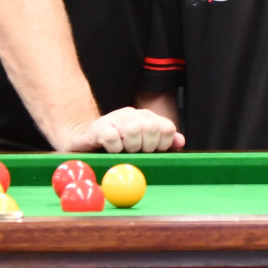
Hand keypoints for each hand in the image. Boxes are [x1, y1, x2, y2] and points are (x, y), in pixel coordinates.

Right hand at [62, 107, 185, 153]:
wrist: (87, 142)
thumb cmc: (118, 147)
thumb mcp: (143, 146)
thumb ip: (163, 144)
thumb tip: (181, 142)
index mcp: (147, 118)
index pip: (166, 128)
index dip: (163, 145)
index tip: (153, 152)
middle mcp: (133, 114)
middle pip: (151, 127)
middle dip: (147, 146)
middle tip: (137, 153)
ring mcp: (115, 118)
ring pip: (133, 129)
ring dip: (130, 147)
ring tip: (124, 152)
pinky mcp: (98, 127)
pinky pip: (111, 136)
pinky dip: (113, 148)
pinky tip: (111, 150)